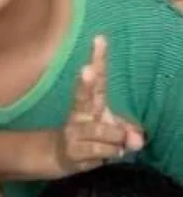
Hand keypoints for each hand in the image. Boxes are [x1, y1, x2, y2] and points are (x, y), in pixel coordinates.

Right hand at [57, 36, 143, 173]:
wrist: (61, 156)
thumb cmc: (91, 136)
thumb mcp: (111, 128)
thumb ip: (128, 129)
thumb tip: (137, 141)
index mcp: (90, 102)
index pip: (97, 79)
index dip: (98, 60)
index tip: (99, 39)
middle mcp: (78, 114)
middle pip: (82, 98)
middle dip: (85, 84)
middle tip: (86, 70)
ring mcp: (73, 132)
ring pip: (101, 131)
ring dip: (114, 139)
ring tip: (117, 144)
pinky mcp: (72, 151)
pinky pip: (100, 150)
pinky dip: (110, 153)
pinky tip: (108, 154)